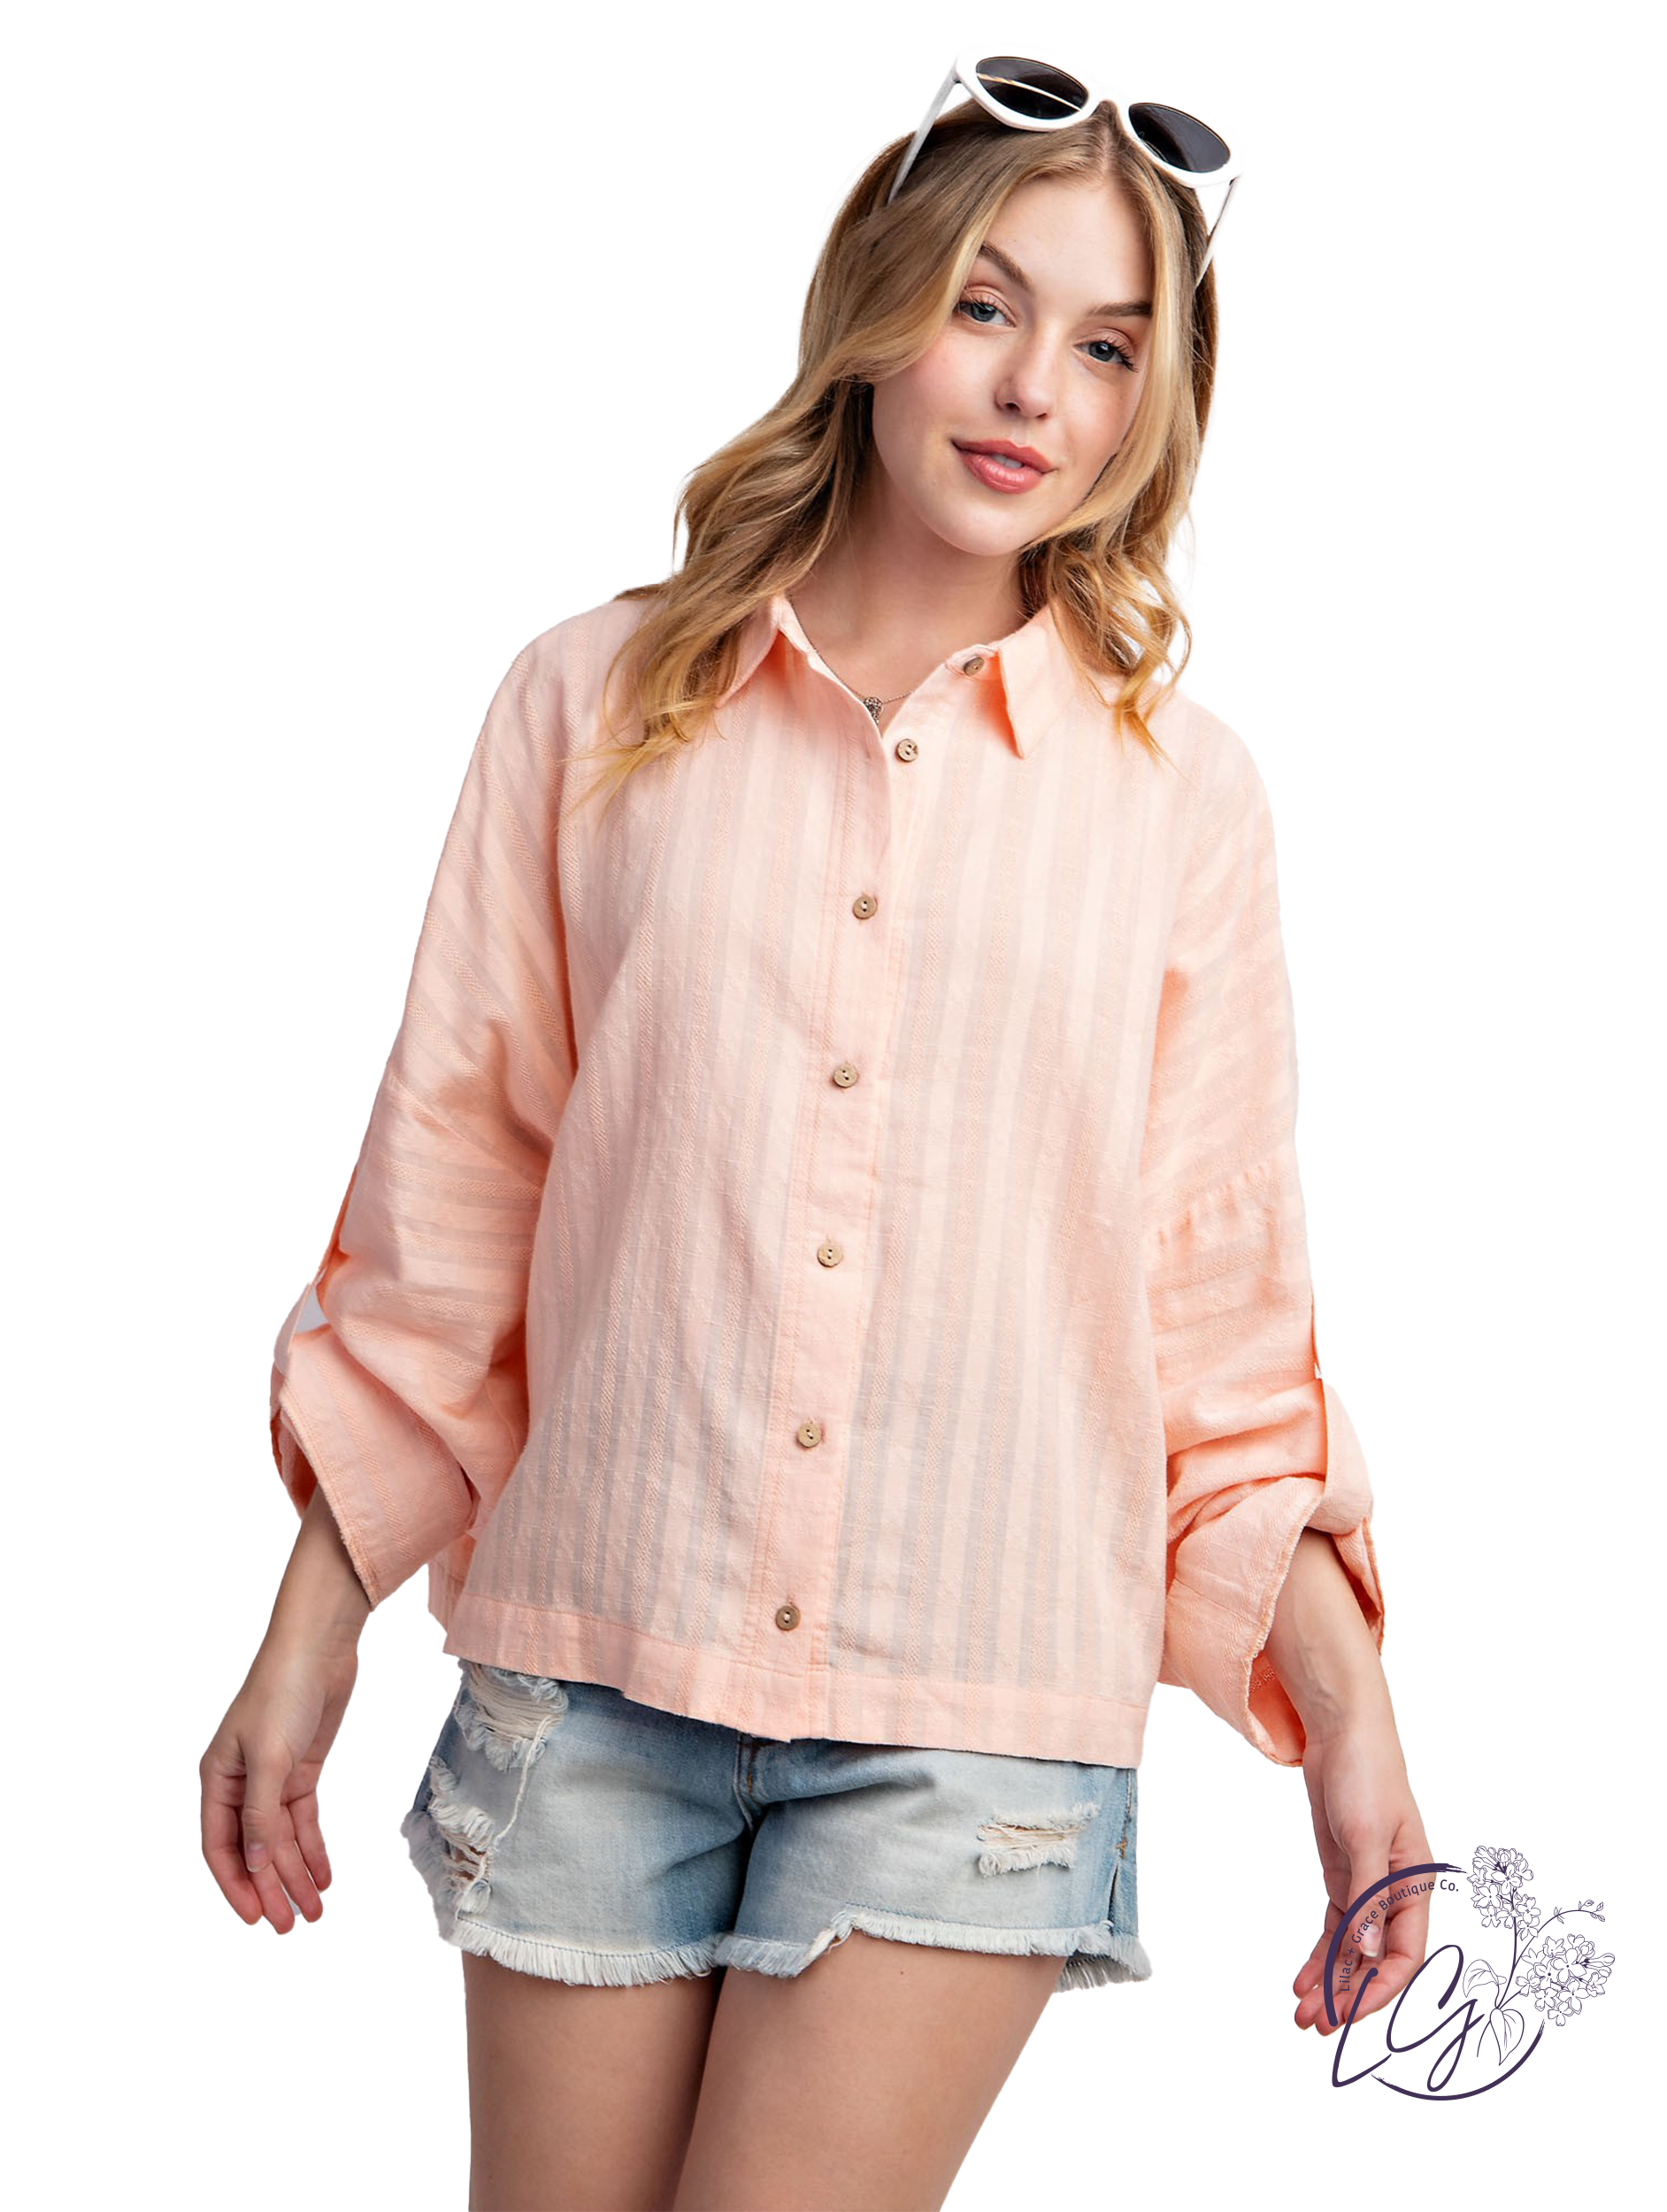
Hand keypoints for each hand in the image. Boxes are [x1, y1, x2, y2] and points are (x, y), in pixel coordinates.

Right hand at [200, 1633, 359, 1933]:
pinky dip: (313, 1847)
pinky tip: (324, 1875)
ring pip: (281, 1839)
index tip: (255, 1918)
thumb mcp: (269, 1756)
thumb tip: (255, 1863)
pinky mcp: (301, 1770)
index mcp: (217, 1780)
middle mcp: (241, 1784)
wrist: (318, 1648)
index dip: (236, 1885)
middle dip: (271, 1888)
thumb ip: (261, 1814)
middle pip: (254, 1850)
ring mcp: (272, 1778)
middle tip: (290, 1926)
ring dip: (296, 1874)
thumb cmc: (282, 1692)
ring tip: (314, 1910)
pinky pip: (303, 1820)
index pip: (221, 1847)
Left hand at [1289, 1700, 1432, 2035]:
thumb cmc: (1368, 1776)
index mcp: (1415, 1886)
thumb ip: (1368, 1897)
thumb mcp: (1367, 1837)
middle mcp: (1395, 1894)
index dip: (1379, 1989)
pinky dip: (1321, 1955)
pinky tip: (1303, 1978)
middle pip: (1376, 1960)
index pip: (1405, 1955)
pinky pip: (1336, 1928)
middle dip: (1347, 1994)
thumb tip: (1370, 1955)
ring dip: (1330, 1981)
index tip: (1346, 2013)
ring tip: (1301, 2012)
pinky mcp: (1343, 1876)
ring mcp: (1367, 1886)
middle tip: (1313, 2023)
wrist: (1343, 1733)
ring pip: (1353, 1949)